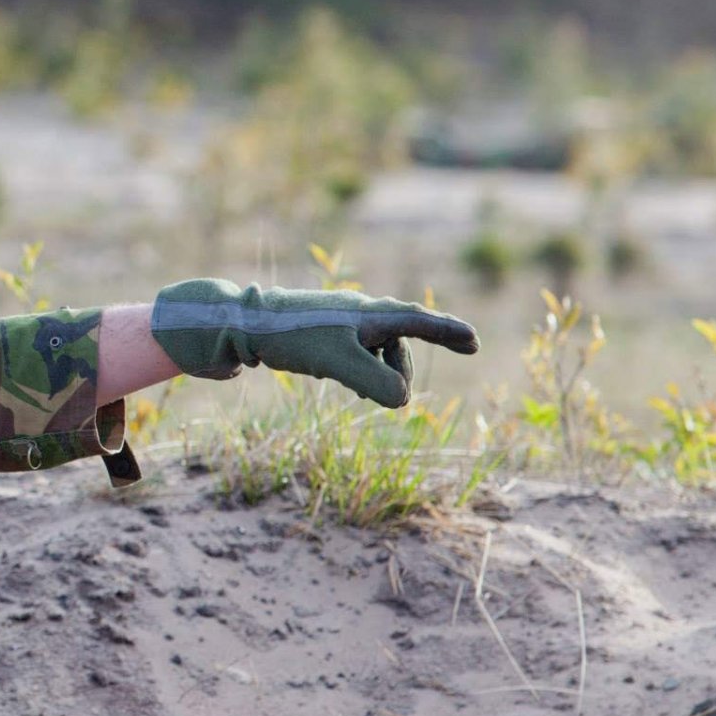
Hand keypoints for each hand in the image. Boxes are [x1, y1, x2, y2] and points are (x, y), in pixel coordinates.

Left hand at [150, 279, 478, 407]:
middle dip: (398, 372)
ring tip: (353, 387)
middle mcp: (360, 314)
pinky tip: (340, 380)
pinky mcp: (320, 335)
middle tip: (388, 397)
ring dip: (374, 375)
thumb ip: (375, 383)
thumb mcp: (339, 363)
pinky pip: (353, 355)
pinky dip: (356, 371)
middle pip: (399, 345)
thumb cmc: (293, 337)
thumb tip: (402, 401)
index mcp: (371, 314)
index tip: (474, 342)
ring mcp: (340, 323)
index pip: (420, 322)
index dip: (448, 333)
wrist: (241, 324)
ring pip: (375, 353)